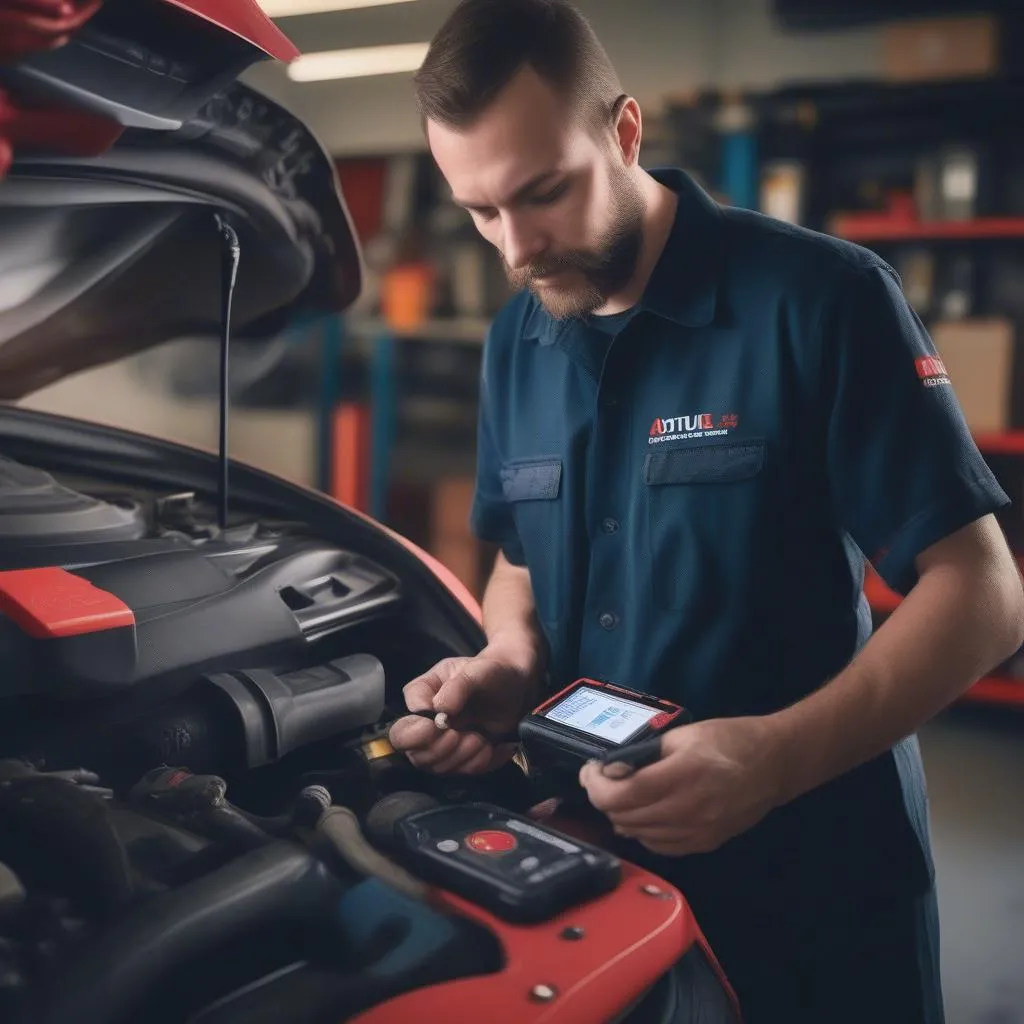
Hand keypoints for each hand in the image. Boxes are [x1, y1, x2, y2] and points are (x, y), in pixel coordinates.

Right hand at [388, 644, 538, 774]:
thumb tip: (440, 710)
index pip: (402, 731)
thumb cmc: (491, 672)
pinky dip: (480, 762)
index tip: (442, 724)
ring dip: (463, 757)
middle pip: (417, 756)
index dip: (419, 734)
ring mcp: (444, 743)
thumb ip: (457, 687)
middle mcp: (426, 724)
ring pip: (439, 768)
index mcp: (421, 697)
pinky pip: (464, 772)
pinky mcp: (463, 756)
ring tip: (480, 737)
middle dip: (443, 749)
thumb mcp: (476, 670)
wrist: (516, 685)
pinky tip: (492, 746)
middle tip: (464, 734)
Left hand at [578, 716, 785, 855]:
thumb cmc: (727, 740)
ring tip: (620, 795)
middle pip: (626, 817)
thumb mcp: (683, 735)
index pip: (623, 794)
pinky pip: (660, 847)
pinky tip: (643, 815)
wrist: (774, 764)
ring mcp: (698, 832)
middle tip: (600, 780)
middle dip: (603, 799)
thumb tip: (609, 772)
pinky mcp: (705, 844)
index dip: (596, 785)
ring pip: (639, 835)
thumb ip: (644, 755)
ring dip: (621, 817)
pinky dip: (643, 832)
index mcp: (684, 774)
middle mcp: (690, 809)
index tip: (590, 770)